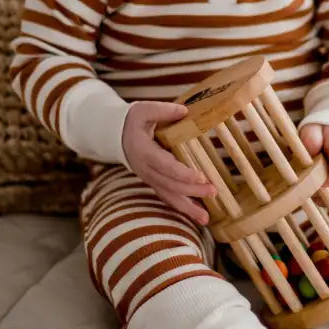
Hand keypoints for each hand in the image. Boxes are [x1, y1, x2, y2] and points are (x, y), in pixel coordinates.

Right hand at [122, 102, 216, 224]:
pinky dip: (182, 207)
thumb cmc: (131, 121)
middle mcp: (145, 169)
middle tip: (213, 192)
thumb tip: (184, 112)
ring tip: (205, 219)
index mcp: (144, 151)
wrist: (115, 136)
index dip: (183, 173)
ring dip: (187, 208)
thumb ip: (163, 110)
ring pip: (168, 196)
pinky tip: (197, 215)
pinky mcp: (154, 182)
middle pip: (170, 185)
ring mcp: (149, 178)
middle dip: (192, 191)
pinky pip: (168, 197)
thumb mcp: (143, 110)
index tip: (201, 177)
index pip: (165, 166)